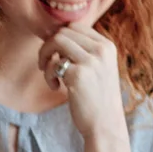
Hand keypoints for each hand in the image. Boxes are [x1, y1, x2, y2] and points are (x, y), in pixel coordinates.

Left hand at [38, 25, 126, 140]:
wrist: (105, 125)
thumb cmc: (98, 99)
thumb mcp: (100, 68)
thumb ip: (85, 51)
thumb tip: (55, 35)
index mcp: (107, 46)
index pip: (76, 26)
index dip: (59, 37)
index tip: (55, 53)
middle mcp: (101, 50)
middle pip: (63, 31)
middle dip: (49, 45)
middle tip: (46, 64)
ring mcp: (91, 61)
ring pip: (56, 40)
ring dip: (45, 55)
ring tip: (48, 73)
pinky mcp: (78, 75)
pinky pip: (53, 64)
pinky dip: (48, 75)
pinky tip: (55, 87)